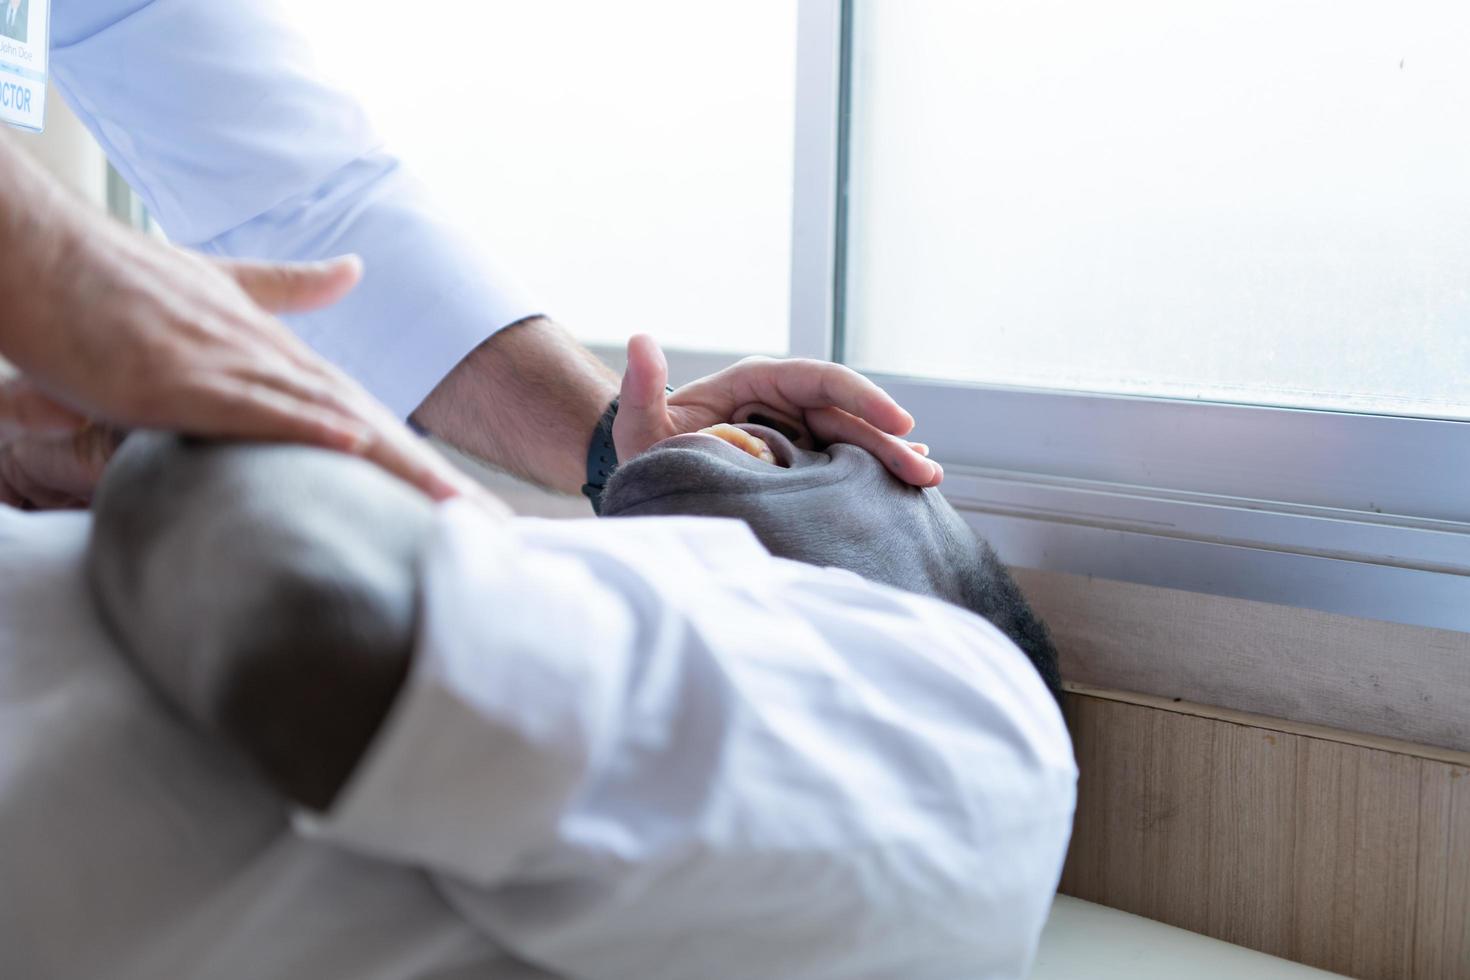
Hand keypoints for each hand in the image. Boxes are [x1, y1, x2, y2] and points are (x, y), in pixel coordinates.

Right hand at [2, 226, 467, 499]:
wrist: (48, 258)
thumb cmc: (124, 281)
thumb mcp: (220, 288)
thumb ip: (291, 286)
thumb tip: (354, 268)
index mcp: (280, 355)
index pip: (365, 416)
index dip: (419, 462)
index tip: (466, 506)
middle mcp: (270, 362)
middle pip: (369, 427)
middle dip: (429, 481)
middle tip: (489, 528)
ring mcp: (229, 367)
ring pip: (330, 421)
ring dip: (394, 465)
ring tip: (455, 510)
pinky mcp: (179, 378)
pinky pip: (253, 407)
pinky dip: (304, 424)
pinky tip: (354, 446)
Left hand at [612, 335, 940, 486]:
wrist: (652, 474)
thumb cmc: (647, 444)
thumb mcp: (640, 423)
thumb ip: (643, 387)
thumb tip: (640, 339)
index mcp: (757, 381)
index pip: (818, 380)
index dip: (860, 396)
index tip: (896, 420)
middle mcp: (784, 403)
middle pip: (845, 414)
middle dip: (887, 439)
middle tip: (923, 469)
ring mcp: (796, 433)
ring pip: (851, 441)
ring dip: (889, 459)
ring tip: (927, 482)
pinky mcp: (801, 463)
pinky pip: (842, 464)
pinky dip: (872, 474)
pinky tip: (906, 488)